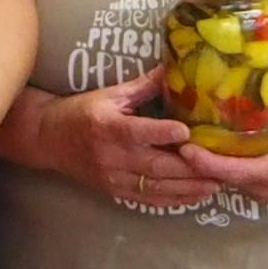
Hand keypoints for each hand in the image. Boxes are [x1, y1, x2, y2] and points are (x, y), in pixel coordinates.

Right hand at [49, 71, 219, 212]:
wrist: (47, 140)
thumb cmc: (80, 112)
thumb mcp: (110, 94)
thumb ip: (144, 86)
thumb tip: (175, 68)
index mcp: (108, 128)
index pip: (139, 132)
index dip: (163, 132)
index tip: (188, 131)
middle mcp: (112, 156)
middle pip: (156, 166)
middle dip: (190, 168)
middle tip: (220, 166)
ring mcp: (114, 177)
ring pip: (156, 188)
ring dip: (188, 188)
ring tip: (215, 185)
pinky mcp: (115, 191)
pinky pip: (149, 200)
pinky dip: (174, 200)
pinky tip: (194, 196)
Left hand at [175, 69, 267, 205]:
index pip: (230, 171)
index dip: (205, 161)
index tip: (184, 147)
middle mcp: (264, 188)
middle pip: (222, 178)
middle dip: (198, 163)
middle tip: (174, 141)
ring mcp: (265, 191)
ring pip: (229, 181)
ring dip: (208, 166)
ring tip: (185, 144)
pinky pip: (238, 180)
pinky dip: (223, 167)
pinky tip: (209, 149)